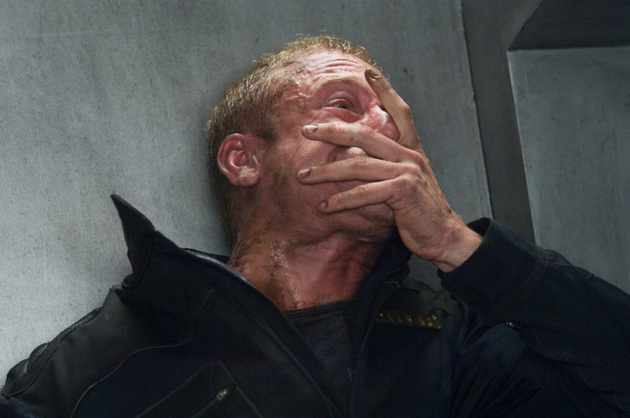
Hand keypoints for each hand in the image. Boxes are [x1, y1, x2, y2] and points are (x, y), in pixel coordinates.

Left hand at [298, 69, 480, 271]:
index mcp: (412, 149)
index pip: (401, 112)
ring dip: (326, 172)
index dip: (386, 90)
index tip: (370, 72)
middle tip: (306, 130)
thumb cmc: (419, 211)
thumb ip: (385, 167)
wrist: (443, 235)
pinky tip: (325, 206)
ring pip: (358, 164)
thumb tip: (352, 157)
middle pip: (365, 134)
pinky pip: (364, 193)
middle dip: (333, 130)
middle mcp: (410, 155)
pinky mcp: (403, 191)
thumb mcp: (405, 182)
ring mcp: (407, 171)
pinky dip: (341, 200)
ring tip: (303, 178)